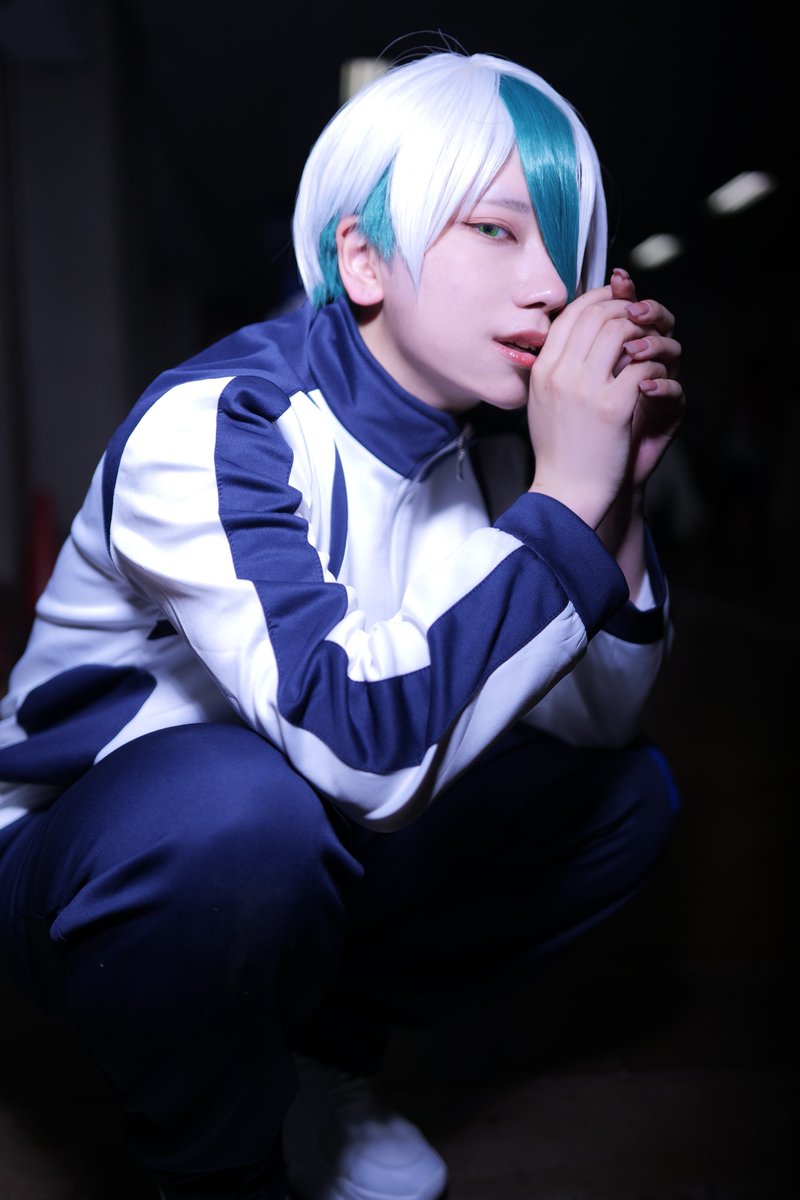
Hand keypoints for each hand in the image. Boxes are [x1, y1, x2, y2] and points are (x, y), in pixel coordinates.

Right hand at [526, 275, 673, 527]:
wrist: (566, 493)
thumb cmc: (559, 450)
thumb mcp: (544, 401)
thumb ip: (557, 366)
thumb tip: (578, 332)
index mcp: (543, 369)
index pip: (572, 313)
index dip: (601, 300)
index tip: (619, 302)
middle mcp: (560, 374)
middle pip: (599, 316)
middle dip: (627, 311)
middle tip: (643, 321)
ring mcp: (585, 389)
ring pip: (623, 333)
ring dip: (644, 336)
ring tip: (650, 352)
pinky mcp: (612, 408)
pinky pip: (642, 368)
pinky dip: (654, 370)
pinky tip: (654, 383)